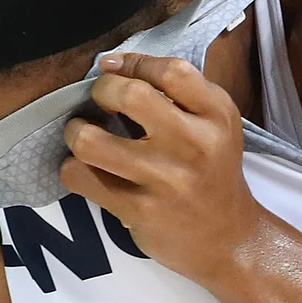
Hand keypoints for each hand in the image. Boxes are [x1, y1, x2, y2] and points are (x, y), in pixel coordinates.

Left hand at [60, 52, 268, 287]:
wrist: (228, 239)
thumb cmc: (212, 172)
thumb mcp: (215, 126)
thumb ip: (178, 94)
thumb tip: (112, 64)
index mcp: (216, 115)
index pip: (169, 70)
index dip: (132, 63)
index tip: (114, 69)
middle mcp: (194, 144)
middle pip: (129, 95)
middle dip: (101, 91)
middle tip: (100, 102)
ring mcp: (165, 180)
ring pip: (91, 141)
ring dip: (77, 132)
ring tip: (84, 135)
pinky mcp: (139, 211)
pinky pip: (81, 177)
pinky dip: (73, 168)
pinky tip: (86, 168)